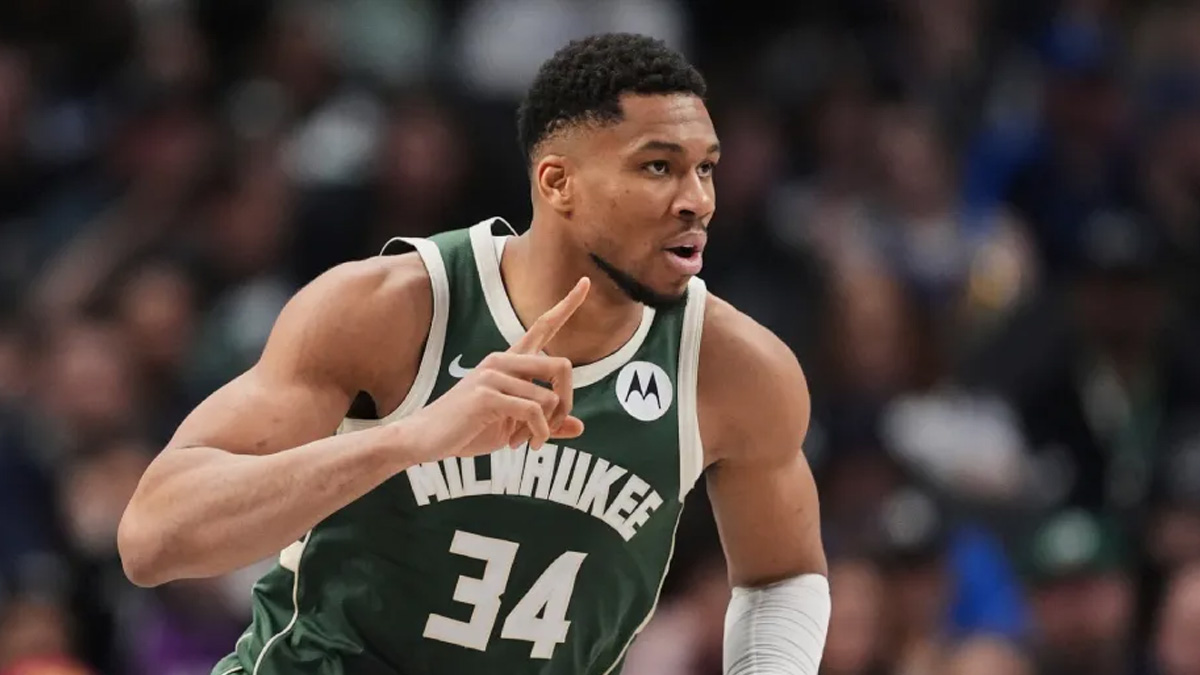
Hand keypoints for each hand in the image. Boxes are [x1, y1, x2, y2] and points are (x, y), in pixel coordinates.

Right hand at [399, 278, 588, 462]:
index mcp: (509, 362)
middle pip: (562, 366)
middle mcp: (503, 361)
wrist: (425, 439)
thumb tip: (580, 428)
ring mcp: (493, 375)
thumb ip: (545, 424)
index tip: (585, 282)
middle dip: (567, 402)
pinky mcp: (487, 394)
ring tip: (527, 442)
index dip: (567, 304)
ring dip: (545, 428)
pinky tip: (519, 444)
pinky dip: (536, 433)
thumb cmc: (467, 429)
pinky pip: (533, 411)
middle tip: (555, 426)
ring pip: (549, 397)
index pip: (543, 326)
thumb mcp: (512, 427)